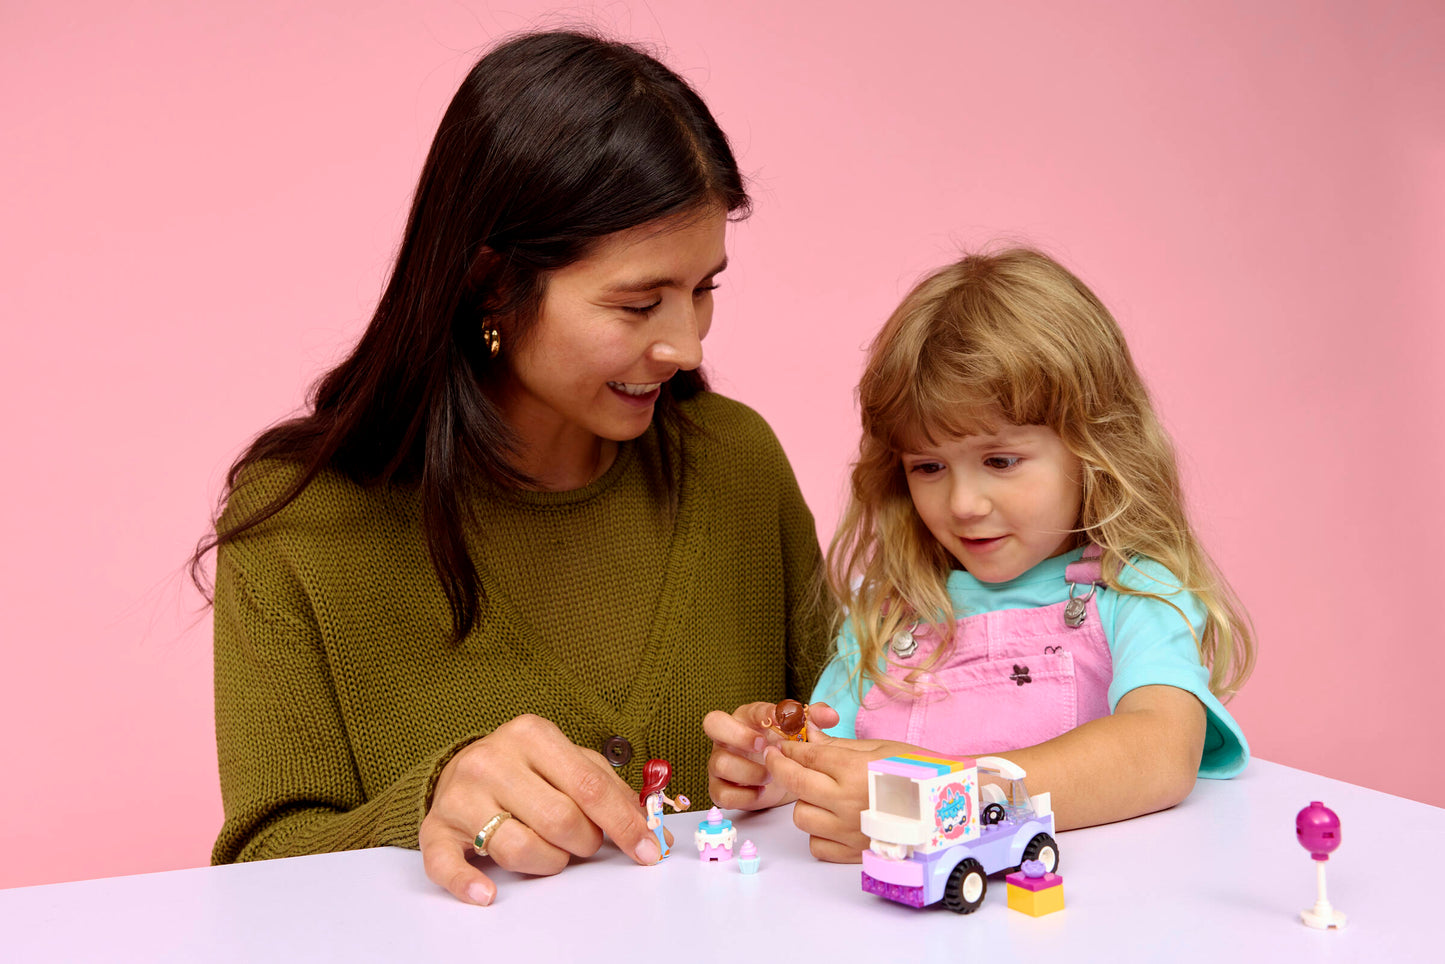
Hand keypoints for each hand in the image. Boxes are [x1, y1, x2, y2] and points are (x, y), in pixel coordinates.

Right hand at [419, 714, 662, 905]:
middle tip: (582, 842)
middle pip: (559, 820)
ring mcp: (460, 794)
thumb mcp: (571, 763)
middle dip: (583, 843)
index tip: (647, 850)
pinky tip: (487, 892)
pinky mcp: (435, 828)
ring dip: (548, 863)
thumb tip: (655, 834)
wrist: (462, 767)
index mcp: (531, 734)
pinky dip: (469, 884)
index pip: (589, 786)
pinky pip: (448, 866)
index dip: (623, 824)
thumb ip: (612, 793)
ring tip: (549, 851)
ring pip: (519, 848)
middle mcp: (492, 759)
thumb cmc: (528, 769)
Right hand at [703, 701, 839, 809]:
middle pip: (712, 723)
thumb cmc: (784, 749)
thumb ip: (814, 719)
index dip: (765, 715)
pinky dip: (744, 796)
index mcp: (746, 718)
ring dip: (749, 772)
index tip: (782, 723)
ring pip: (720, 763)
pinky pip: (721, 794)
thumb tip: (830, 716)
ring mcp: (719, 763)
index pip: (747, 709)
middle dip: (739, 735)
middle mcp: (727, 737)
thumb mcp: (799, 733)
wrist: (780, 780)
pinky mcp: (719, 789)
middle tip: (764, 746)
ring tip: (771, 777)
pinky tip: (762, 793)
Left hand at [764, 732, 917, 862]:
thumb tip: (807, 735)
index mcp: (855, 772)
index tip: (780, 745)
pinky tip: (830, 819)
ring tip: (819, 793)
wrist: (947, 807)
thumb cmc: (918, 772)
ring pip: (801, 816)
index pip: (806, 757)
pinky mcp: (854, 853)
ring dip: (804, 801)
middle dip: (781, 767)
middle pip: (796, 784)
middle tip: (777, 758)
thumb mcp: (879, 748)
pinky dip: (818, 832)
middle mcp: (848, 803)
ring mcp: (850, 831)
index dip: (788, 749)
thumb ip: (837, 745)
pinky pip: (817, 844)